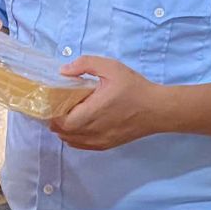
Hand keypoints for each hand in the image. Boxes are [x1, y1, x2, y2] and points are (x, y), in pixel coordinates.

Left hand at [49, 56, 165, 150]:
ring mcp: (100, 141)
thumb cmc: (135, 88)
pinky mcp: (106, 145)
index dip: (52, 113)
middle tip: (58, 104)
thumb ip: (85, 64)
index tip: (53, 100)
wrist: (158, 109)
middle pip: (62, 132)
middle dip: (55, 120)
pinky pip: (81, 145)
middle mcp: (94, 131)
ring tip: (68, 113)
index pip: (61, 122)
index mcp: (93, 112)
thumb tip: (63, 71)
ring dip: (64, 129)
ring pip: (70, 141)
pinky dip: (74, 136)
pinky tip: (79, 124)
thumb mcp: (111, 67)